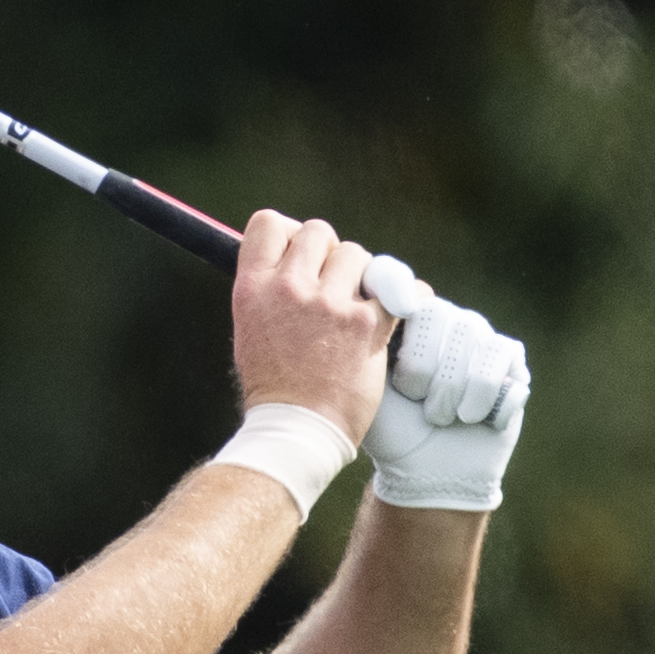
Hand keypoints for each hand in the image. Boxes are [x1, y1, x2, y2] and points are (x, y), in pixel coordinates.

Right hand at [228, 211, 392, 448]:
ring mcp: (329, 305)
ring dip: (360, 275)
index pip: (268, 223)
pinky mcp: (366, 323)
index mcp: (251, 290)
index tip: (298, 254)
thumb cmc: (274, 386)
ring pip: (357, 254)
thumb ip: (269, 290)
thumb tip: (291, 257)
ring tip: (354, 307)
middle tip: (331, 284)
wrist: (297, 430)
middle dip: (328, 253)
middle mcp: (288, 290)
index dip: (288, 233)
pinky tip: (399, 308)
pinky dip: (404, 295)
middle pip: (318, 231)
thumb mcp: (250, 330)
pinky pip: (398, 287)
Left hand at [358, 257, 530, 512]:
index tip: (395, 319)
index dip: (401, 297)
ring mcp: (481, 339)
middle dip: (424, 367)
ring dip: (452, 392)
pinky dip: (483, 400)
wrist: (426, 471)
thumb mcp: (364, 385)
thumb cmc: (390, 430)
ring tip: (439, 416)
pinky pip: (502, 362)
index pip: (407, 289)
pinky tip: (471, 418)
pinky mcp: (511, 362)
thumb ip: (362, 342)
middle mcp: (447, 321)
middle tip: (415, 399)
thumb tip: (358, 299)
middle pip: (442, 316)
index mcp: (408, 320)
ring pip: (474, 342)